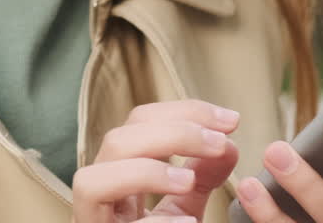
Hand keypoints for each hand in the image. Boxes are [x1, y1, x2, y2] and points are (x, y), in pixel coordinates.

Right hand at [72, 99, 241, 222]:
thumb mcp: (185, 210)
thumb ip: (203, 177)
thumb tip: (230, 143)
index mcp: (120, 174)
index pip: (140, 122)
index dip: (185, 112)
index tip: (232, 121)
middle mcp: (99, 197)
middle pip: (116, 142)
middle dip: (172, 134)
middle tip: (221, 143)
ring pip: (90, 181)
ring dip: (145, 173)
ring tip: (188, 182)